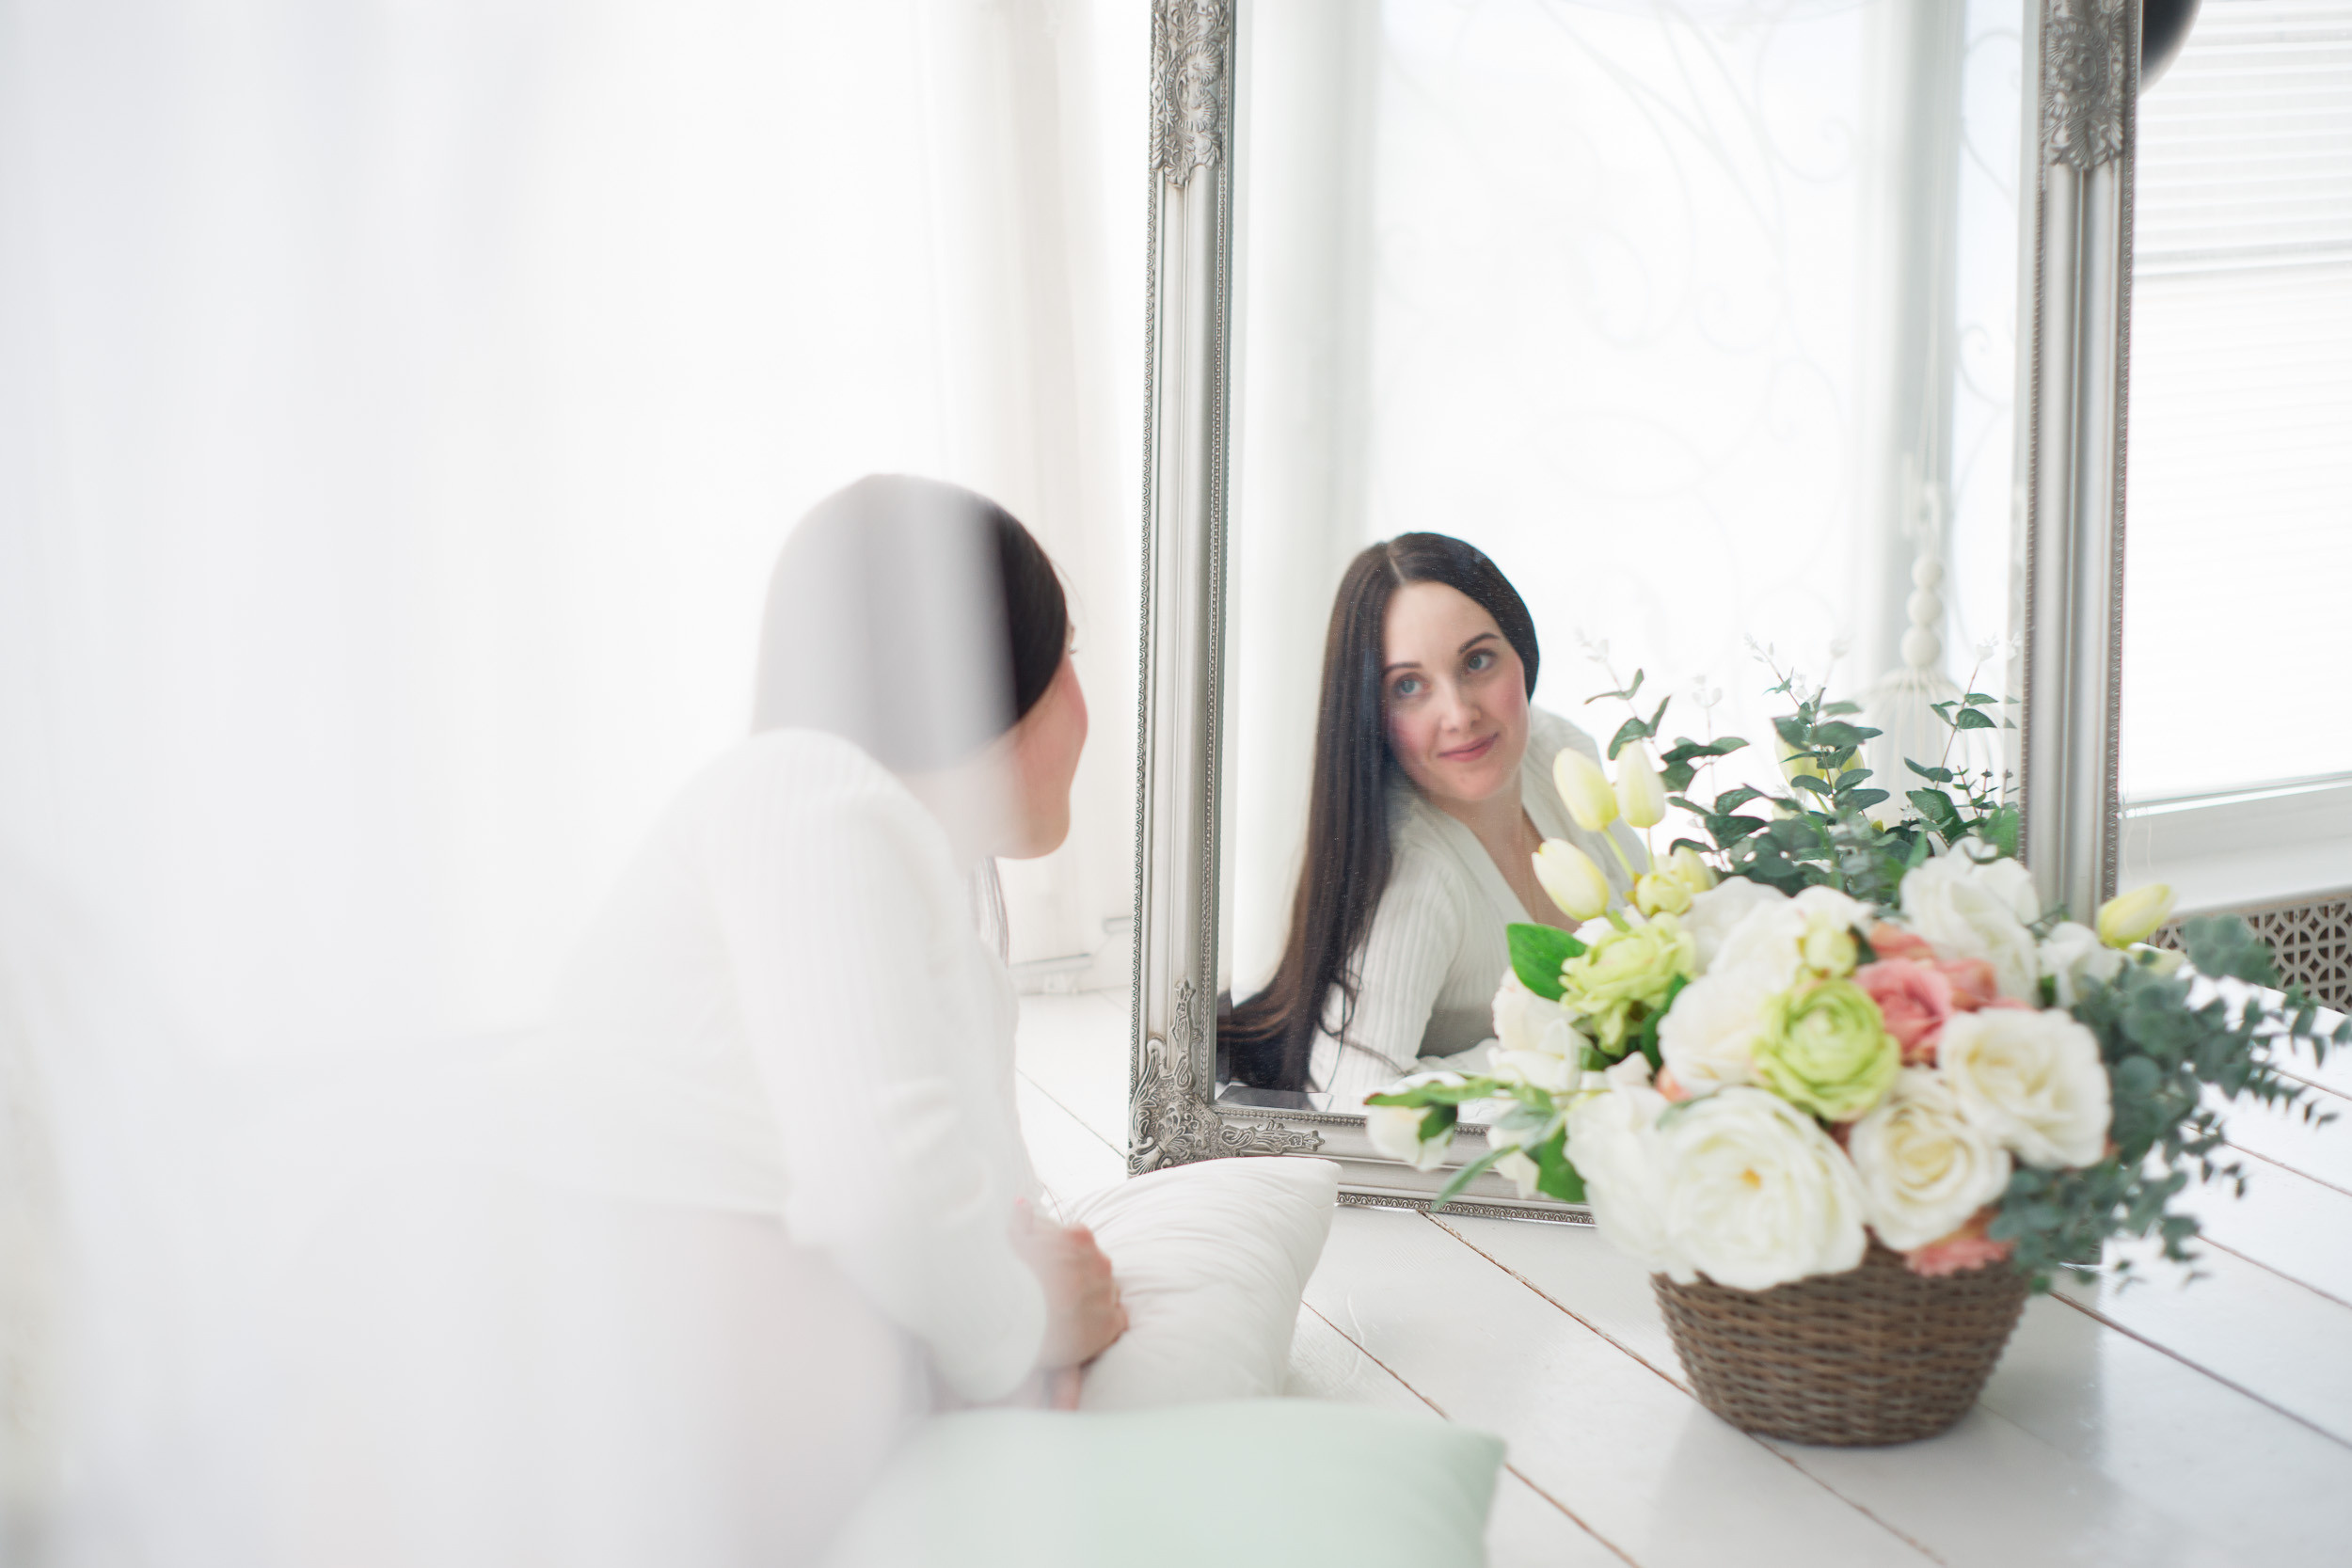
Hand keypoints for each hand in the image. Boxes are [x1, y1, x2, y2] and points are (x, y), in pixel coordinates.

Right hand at [1012, 1207, 1127, 1369]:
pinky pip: (1115, 1316)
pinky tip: (1082, 1326)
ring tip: (1065, 1310)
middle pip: (1093, 1264)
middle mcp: (1099, 1262)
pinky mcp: (1110, 1324)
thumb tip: (1022, 1203)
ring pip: (1106, 1288)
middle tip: (1053, 1291)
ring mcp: (1107, 1293)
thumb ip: (1021, 1222)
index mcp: (1078, 1238)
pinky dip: (1102, 1320)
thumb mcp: (1012, 1245)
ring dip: (1091, 1297)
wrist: (1017, 1328)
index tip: (1048, 1267)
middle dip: (1077, 1274)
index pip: (1077, 1238)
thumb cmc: (1014, 1284)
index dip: (1061, 1253)